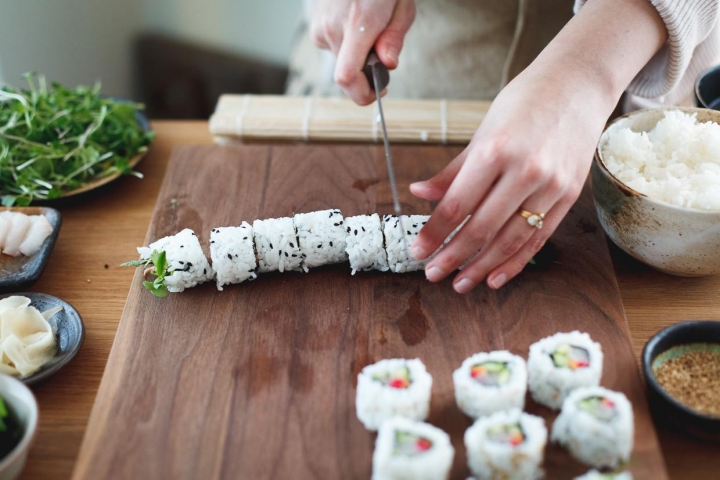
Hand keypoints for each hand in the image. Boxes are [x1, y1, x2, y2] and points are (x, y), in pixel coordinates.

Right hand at [309, 0, 415, 104]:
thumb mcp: (402, 6)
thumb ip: (394, 38)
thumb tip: (388, 65)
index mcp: (359, 22)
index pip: (347, 76)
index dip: (361, 95)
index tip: (378, 92)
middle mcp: (334, 28)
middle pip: (348, 73)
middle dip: (367, 71)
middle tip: (382, 49)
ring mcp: (320, 28)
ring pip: (342, 61)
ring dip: (358, 55)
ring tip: (368, 26)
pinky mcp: (314, 29)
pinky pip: (334, 49)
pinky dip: (348, 44)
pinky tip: (354, 22)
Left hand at [409, 63, 614, 292]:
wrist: (579, 84)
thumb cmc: (525, 102)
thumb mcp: (483, 131)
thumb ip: (453, 170)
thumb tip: (419, 194)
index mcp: (495, 150)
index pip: (456, 205)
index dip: (434, 233)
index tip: (417, 251)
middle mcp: (524, 171)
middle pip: (482, 228)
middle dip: (452, 256)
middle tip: (432, 273)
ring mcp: (551, 186)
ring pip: (511, 240)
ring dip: (482, 267)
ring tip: (460, 282)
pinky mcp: (569, 196)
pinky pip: (539, 238)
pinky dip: (516, 262)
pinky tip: (495, 277)